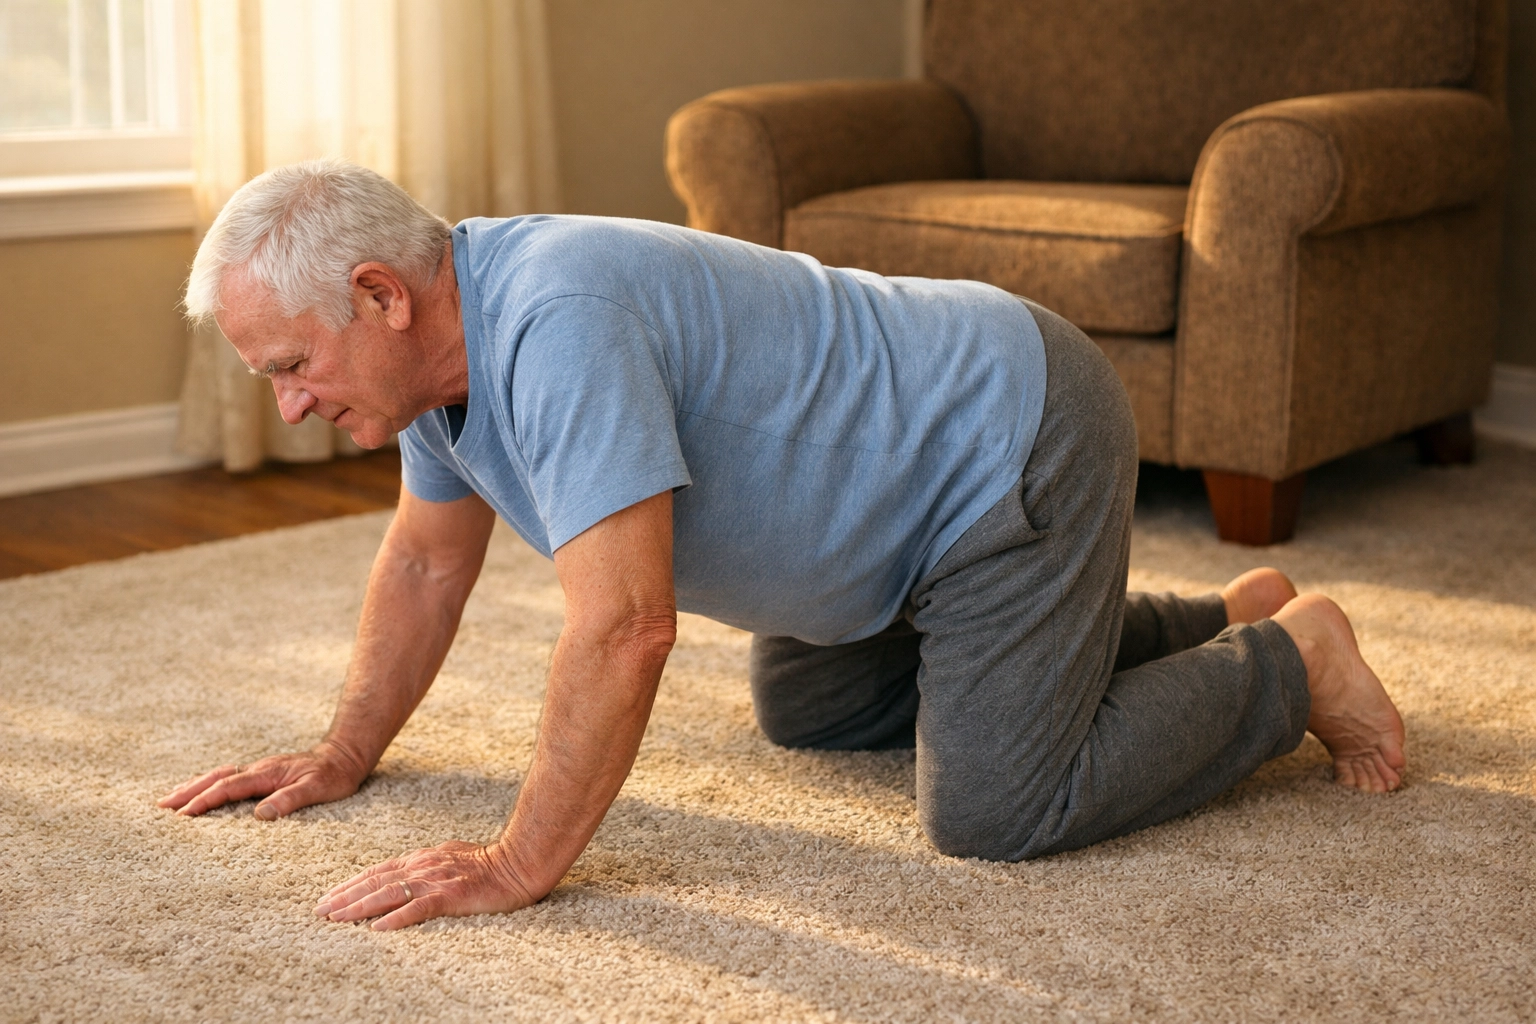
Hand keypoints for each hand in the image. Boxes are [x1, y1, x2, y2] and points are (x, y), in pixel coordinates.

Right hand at [157, 742, 368, 818]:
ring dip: (194, 786)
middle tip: (161, 805)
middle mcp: (258, 769)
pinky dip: (209, 783)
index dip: (205, 800)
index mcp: (267, 773)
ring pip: (219, 775)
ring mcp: (259, 769)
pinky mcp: (262, 773)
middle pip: (216, 778)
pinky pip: (229, 777)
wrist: (346, 755)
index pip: (229, 787)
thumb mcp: (318, 789)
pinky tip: (202, 790)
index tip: (183, 814)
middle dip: (188, 791)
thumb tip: (259, 815)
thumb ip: (290, 800)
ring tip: (170, 798)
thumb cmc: (335, 775)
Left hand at [315, 840, 540, 929]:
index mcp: (422, 859)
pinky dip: (396, 918)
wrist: (518, 863)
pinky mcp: (451, 896)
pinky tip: (378, 928)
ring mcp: (436, 880)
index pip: (378, 872)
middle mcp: (423, 867)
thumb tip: (407, 876)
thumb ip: (427, 867)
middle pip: (375, 881)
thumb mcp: (450, 858)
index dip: (351, 884)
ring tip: (336, 918)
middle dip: (344, 896)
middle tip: (319, 911)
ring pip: (388, 893)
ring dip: (359, 906)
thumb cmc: (489, 864)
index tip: (329, 897)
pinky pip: (418, 908)